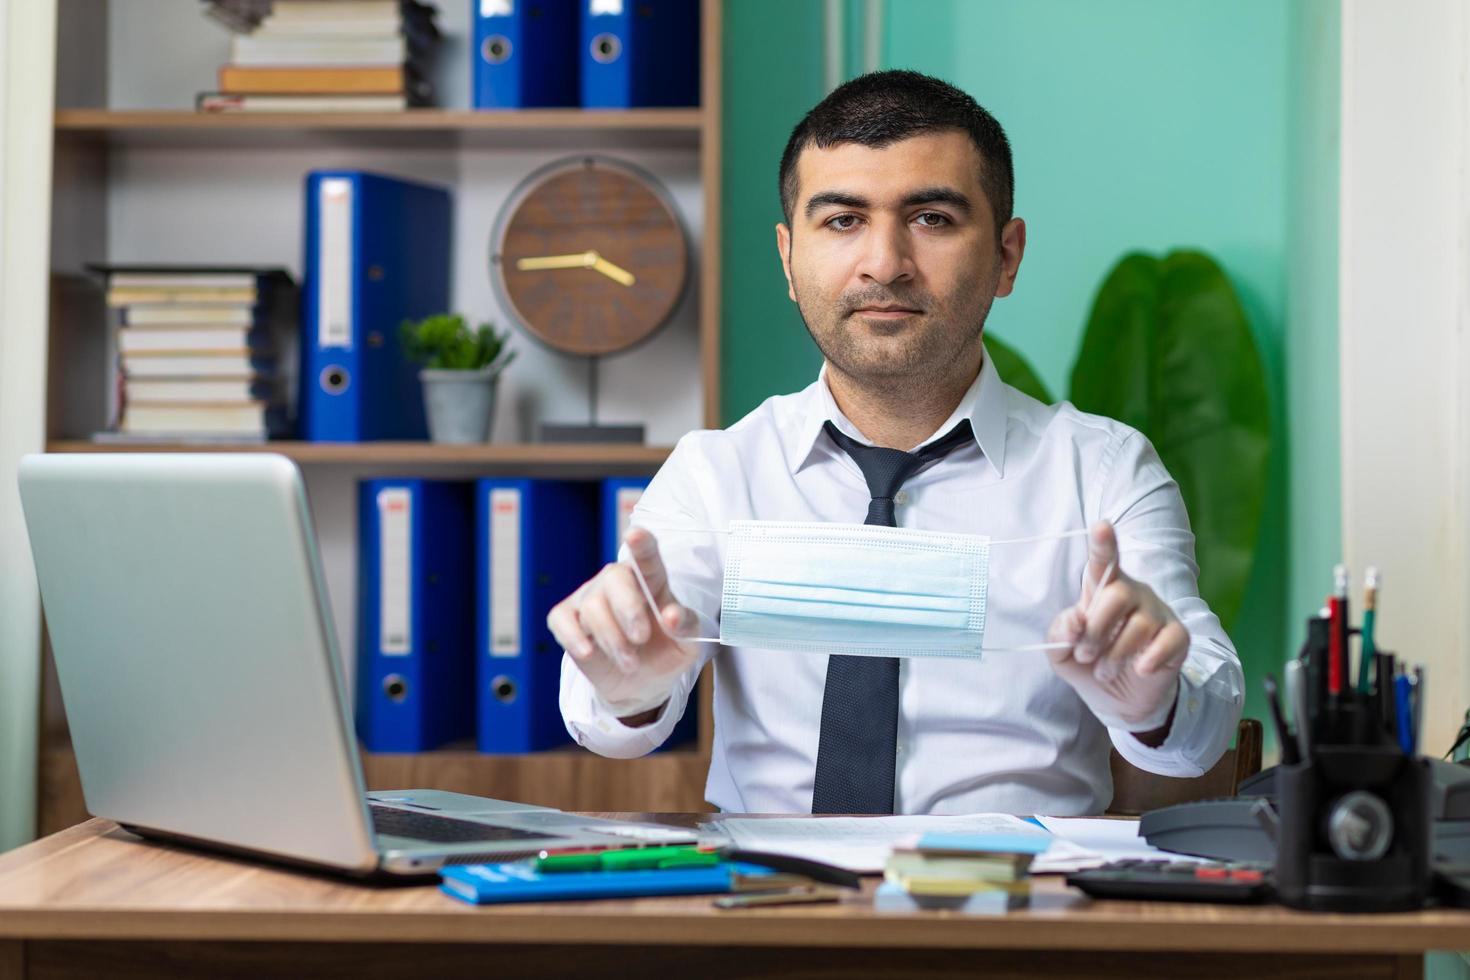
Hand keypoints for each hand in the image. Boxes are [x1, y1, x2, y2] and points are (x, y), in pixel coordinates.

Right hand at [546, 527, 699, 721]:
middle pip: (615, 578)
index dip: (641, 544)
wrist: (638, 683)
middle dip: (629, 610)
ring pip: (593, 607)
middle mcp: (618, 581)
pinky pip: (562, 620)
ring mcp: (589, 597)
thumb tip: (671, 616)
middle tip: (641, 638)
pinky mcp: (565, 617)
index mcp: (652, 579)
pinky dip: (575, 638)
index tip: (635, 535)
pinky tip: (589, 653)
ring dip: (613, 640)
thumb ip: (684, 626)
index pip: (647, 555)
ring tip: (630, 663)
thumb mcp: (685, 644)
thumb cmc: (663, 653)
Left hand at [1045, 521, 1188, 733]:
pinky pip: (1169, 640)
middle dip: (1096, 629)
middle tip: (1085, 653)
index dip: (1103, 544)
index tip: (1101, 526)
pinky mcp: (1178, 636)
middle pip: (1117, 594)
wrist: (1119, 699)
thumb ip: (1060, 634)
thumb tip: (1075, 622)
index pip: (1104, 560)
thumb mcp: (1063, 652)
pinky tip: (1139, 669)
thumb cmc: (1091, 663)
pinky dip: (1150, 658)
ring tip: (1104, 670)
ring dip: (1115, 654)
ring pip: (1139, 624)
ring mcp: (1158, 612)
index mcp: (1103, 589)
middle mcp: (1133, 593)